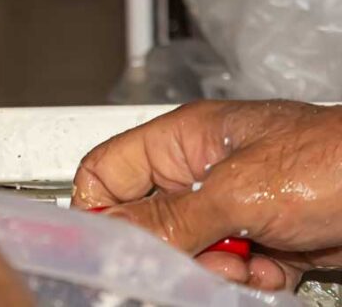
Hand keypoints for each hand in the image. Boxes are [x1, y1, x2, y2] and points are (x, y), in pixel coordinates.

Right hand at [72, 100, 341, 289]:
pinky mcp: (266, 238)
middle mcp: (202, 171)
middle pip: (148, 220)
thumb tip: (111, 232)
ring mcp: (235, 206)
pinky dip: (248, 279)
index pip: (108, 170)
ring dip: (214, 268)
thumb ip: (168, 217)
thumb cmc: (334, 159)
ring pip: (189, 252)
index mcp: (183, 139)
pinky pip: (230, 270)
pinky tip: (273, 268)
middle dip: (170, 247)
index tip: (109, 248)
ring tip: (246, 262)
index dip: (100, 209)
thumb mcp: (237, 191)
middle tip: (195, 258)